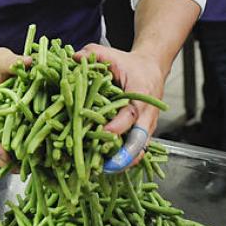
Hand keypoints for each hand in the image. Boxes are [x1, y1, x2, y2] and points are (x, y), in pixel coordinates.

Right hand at [0, 45, 29, 167]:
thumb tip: (31, 62)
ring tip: (24, 171)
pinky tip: (27, 157)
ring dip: (8, 159)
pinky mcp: (0, 122)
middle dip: (3, 160)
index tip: (7, 156)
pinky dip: (13, 149)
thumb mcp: (2, 59)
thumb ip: (15, 62)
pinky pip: (5, 139)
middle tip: (19, 172)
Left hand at [76, 42, 165, 169]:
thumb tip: (74, 58)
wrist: (151, 69)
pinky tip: (106, 168)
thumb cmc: (130, 64)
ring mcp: (147, 127)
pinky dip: (124, 160)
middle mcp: (147, 115)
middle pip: (139, 140)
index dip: (118, 125)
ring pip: (139, 150)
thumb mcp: (111, 54)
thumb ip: (92, 53)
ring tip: (103, 171)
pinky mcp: (143, 134)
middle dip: (123, 155)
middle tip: (105, 165)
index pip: (131, 114)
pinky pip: (136, 151)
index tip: (103, 132)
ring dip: (123, 162)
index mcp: (141, 95)